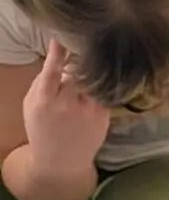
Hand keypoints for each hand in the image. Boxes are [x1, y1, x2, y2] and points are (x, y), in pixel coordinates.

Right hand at [24, 41, 109, 170]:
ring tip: (87, 78)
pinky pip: (104, 92)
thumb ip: (43, 82)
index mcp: (44, 101)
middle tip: (80, 55)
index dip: (58, 53)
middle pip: (78, 71)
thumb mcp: (32, 105)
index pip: (53, 71)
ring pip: (93, 80)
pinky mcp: (104, 116)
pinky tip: (95, 89)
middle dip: (78, 62)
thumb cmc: (42, 128)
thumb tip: (58, 57)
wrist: (61, 161)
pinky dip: (100, 86)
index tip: (62, 38)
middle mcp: (67, 105)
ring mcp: (89, 111)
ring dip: (90, 74)